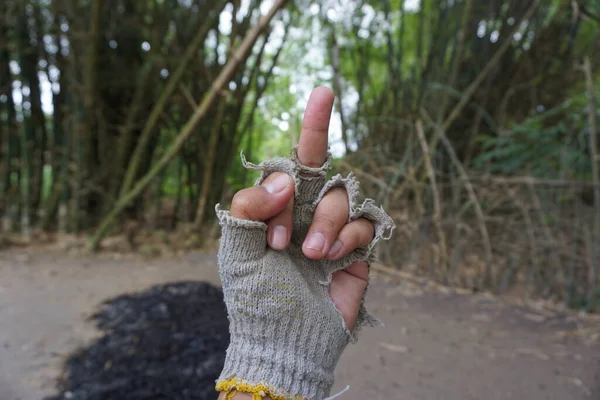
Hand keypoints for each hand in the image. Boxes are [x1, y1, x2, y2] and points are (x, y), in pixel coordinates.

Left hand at [229, 86, 372, 330]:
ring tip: (309, 254)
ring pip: (341, 197)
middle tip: (281, 240)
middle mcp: (307, 211)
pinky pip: (363, 224)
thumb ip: (250, 207)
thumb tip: (286, 177)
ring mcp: (333, 229)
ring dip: (325, 222)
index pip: (294, 159)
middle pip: (322, 171)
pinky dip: (346, 237)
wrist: (284, 340)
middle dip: (310, 183)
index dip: (312, 124)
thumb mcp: (237, 251)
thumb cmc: (255, 298)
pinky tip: (329, 260)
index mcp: (278, 207)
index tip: (325, 90)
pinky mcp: (357, 249)